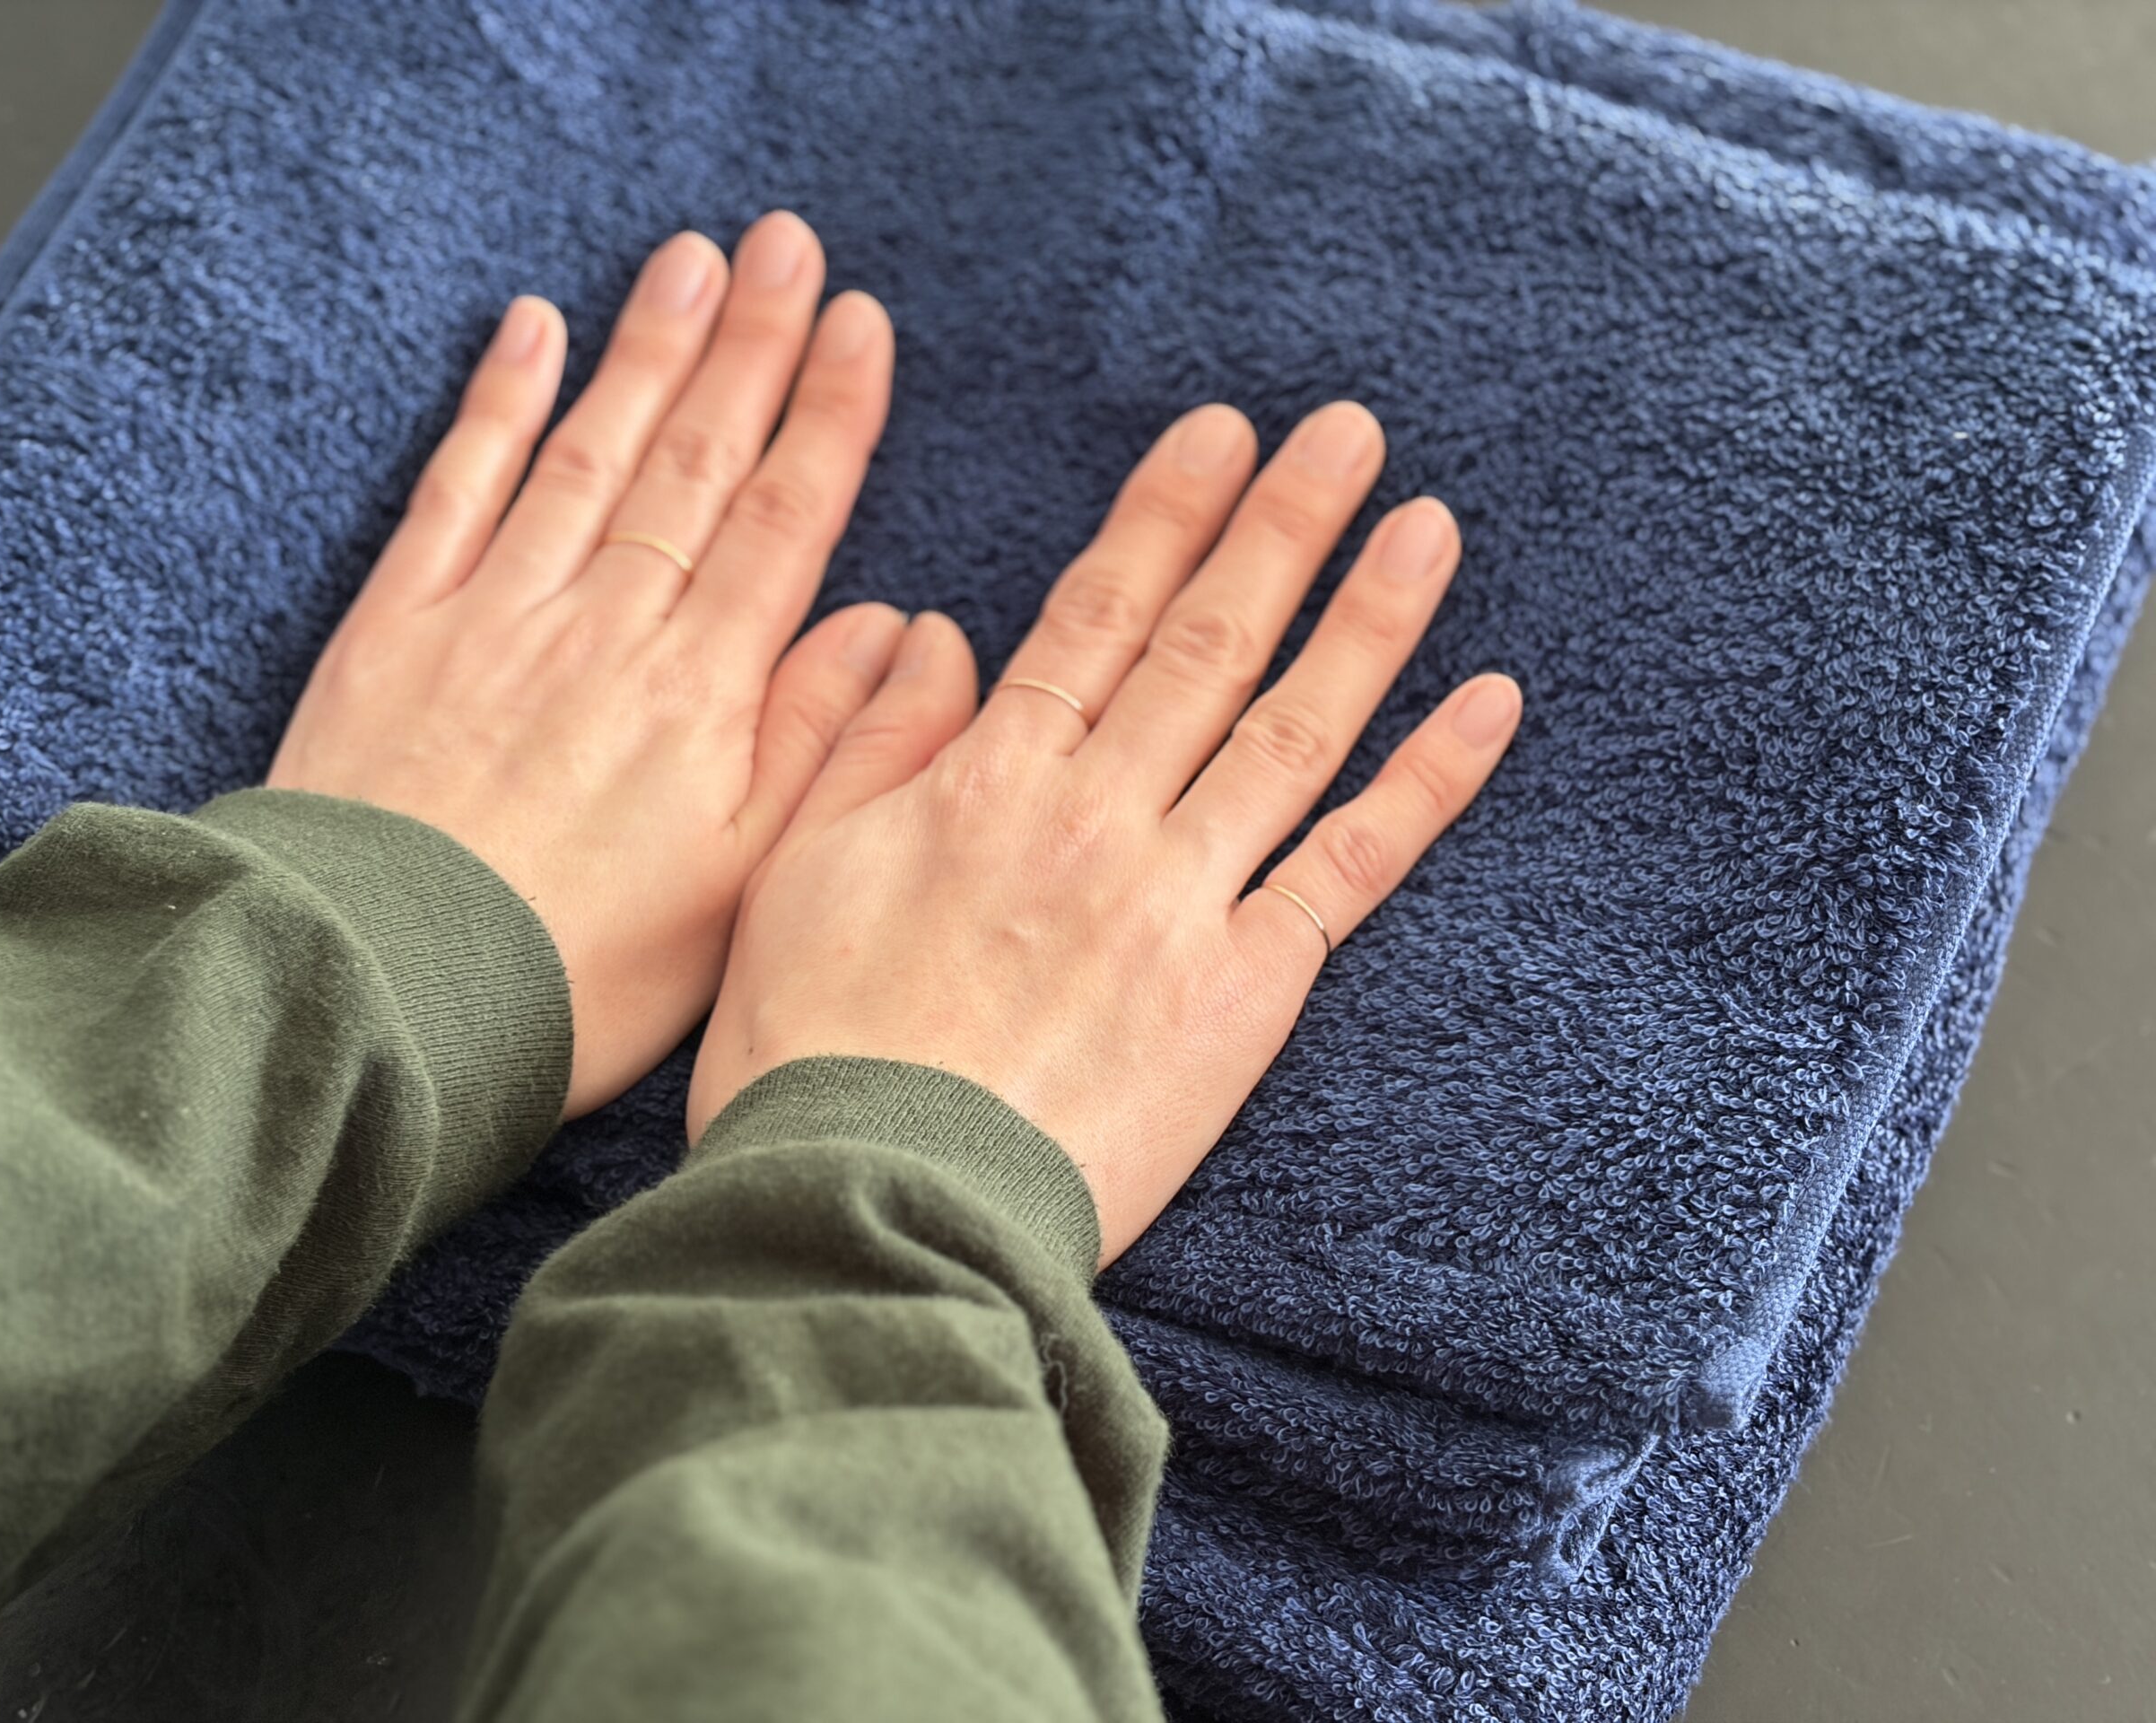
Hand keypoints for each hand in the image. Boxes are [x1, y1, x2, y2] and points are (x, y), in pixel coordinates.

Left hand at [269, 213, 907, 1118]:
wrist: (386, 994)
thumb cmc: (581, 971)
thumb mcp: (746, 888)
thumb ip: (827, 747)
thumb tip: (900, 631)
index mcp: (705, 693)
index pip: (783, 519)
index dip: (828, 415)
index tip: (861, 324)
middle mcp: (609, 626)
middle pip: (695, 459)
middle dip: (750, 345)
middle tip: (789, 246)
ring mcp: (499, 613)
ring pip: (591, 451)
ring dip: (646, 348)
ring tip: (691, 260)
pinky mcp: (398, 627)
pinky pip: (458, 488)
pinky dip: (497, 406)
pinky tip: (528, 332)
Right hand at [688, 401, 1520, 1264]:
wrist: (874, 1204)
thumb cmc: (812, 1049)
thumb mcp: (795, 870)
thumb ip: (871, 741)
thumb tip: (938, 633)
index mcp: (988, 780)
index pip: (1096, 616)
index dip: (1165, 517)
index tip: (1222, 434)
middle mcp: (1099, 815)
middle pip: (1207, 645)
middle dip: (1280, 528)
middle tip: (1347, 432)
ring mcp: (1181, 898)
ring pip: (1291, 728)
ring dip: (1366, 618)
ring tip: (1426, 524)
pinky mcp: (1244, 990)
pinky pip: (1350, 867)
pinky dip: (1425, 784)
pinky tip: (1488, 706)